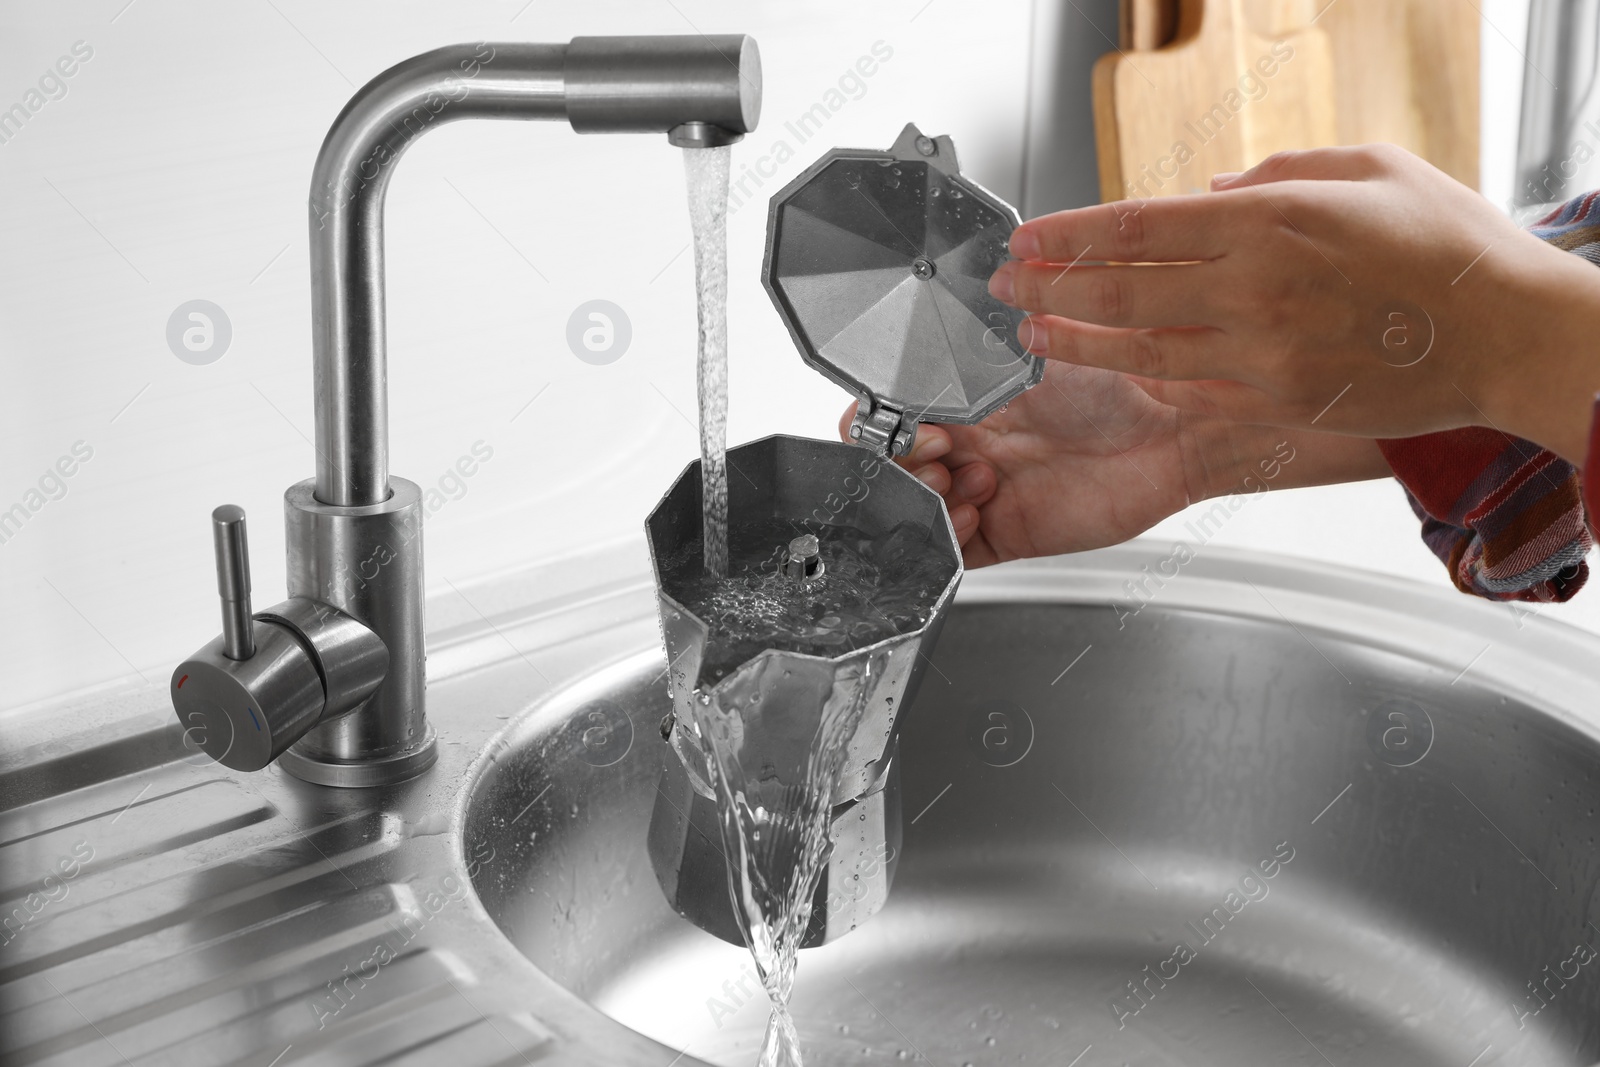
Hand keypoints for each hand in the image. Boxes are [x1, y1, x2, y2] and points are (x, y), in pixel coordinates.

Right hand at [838, 362, 1388, 567]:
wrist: (1185, 421)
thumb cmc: (1132, 369)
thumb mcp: (1049, 332)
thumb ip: (991, 323)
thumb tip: (949, 301)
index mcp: (970, 394)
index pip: (893, 414)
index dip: (881, 419)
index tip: (899, 410)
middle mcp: (974, 442)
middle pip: (893, 467)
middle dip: (899, 458)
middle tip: (936, 444)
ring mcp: (990, 489)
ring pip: (916, 510)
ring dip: (921, 495)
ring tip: (961, 474)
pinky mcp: (1013, 531)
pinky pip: (957, 551)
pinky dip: (947, 539)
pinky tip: (970, 511)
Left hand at [989, 144, 1599, 463]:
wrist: (1509, 334)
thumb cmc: (1448, 248)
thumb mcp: (1368, 168)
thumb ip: (1278, 172)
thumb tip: (1212, 190)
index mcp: (1271, 222)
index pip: (1139, 227)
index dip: (1070, 235)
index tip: (1026, 237)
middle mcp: (1255, 291)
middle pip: (1123, 289)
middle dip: (1051, 287)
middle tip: (1005, 285)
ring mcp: (1262, 356)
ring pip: (1141, 350)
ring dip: (1076, 341)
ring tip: (1032, 332)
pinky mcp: (1276, 404)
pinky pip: (1190, 392)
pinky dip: (1144, 380)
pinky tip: (1111, 369)